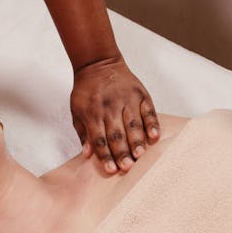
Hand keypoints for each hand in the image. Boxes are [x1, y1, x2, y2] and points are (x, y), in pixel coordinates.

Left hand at [71, 56, 158, 172]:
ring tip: (140, 155)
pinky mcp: (140, 94)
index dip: (105, 155)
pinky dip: (152, 124)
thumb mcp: (76, 110)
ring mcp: (127, 100)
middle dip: (122, 152)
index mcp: (93, 113)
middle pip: (117, 134)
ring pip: (133, 124)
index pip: (99, 139)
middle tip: (128, 167)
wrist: (98, 62)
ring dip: (137, 141)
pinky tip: (154, 136)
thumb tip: (88, 154)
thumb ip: (83, 133)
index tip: (111, 170)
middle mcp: (110, 107)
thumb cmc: (86, 91)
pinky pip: (148, 111)